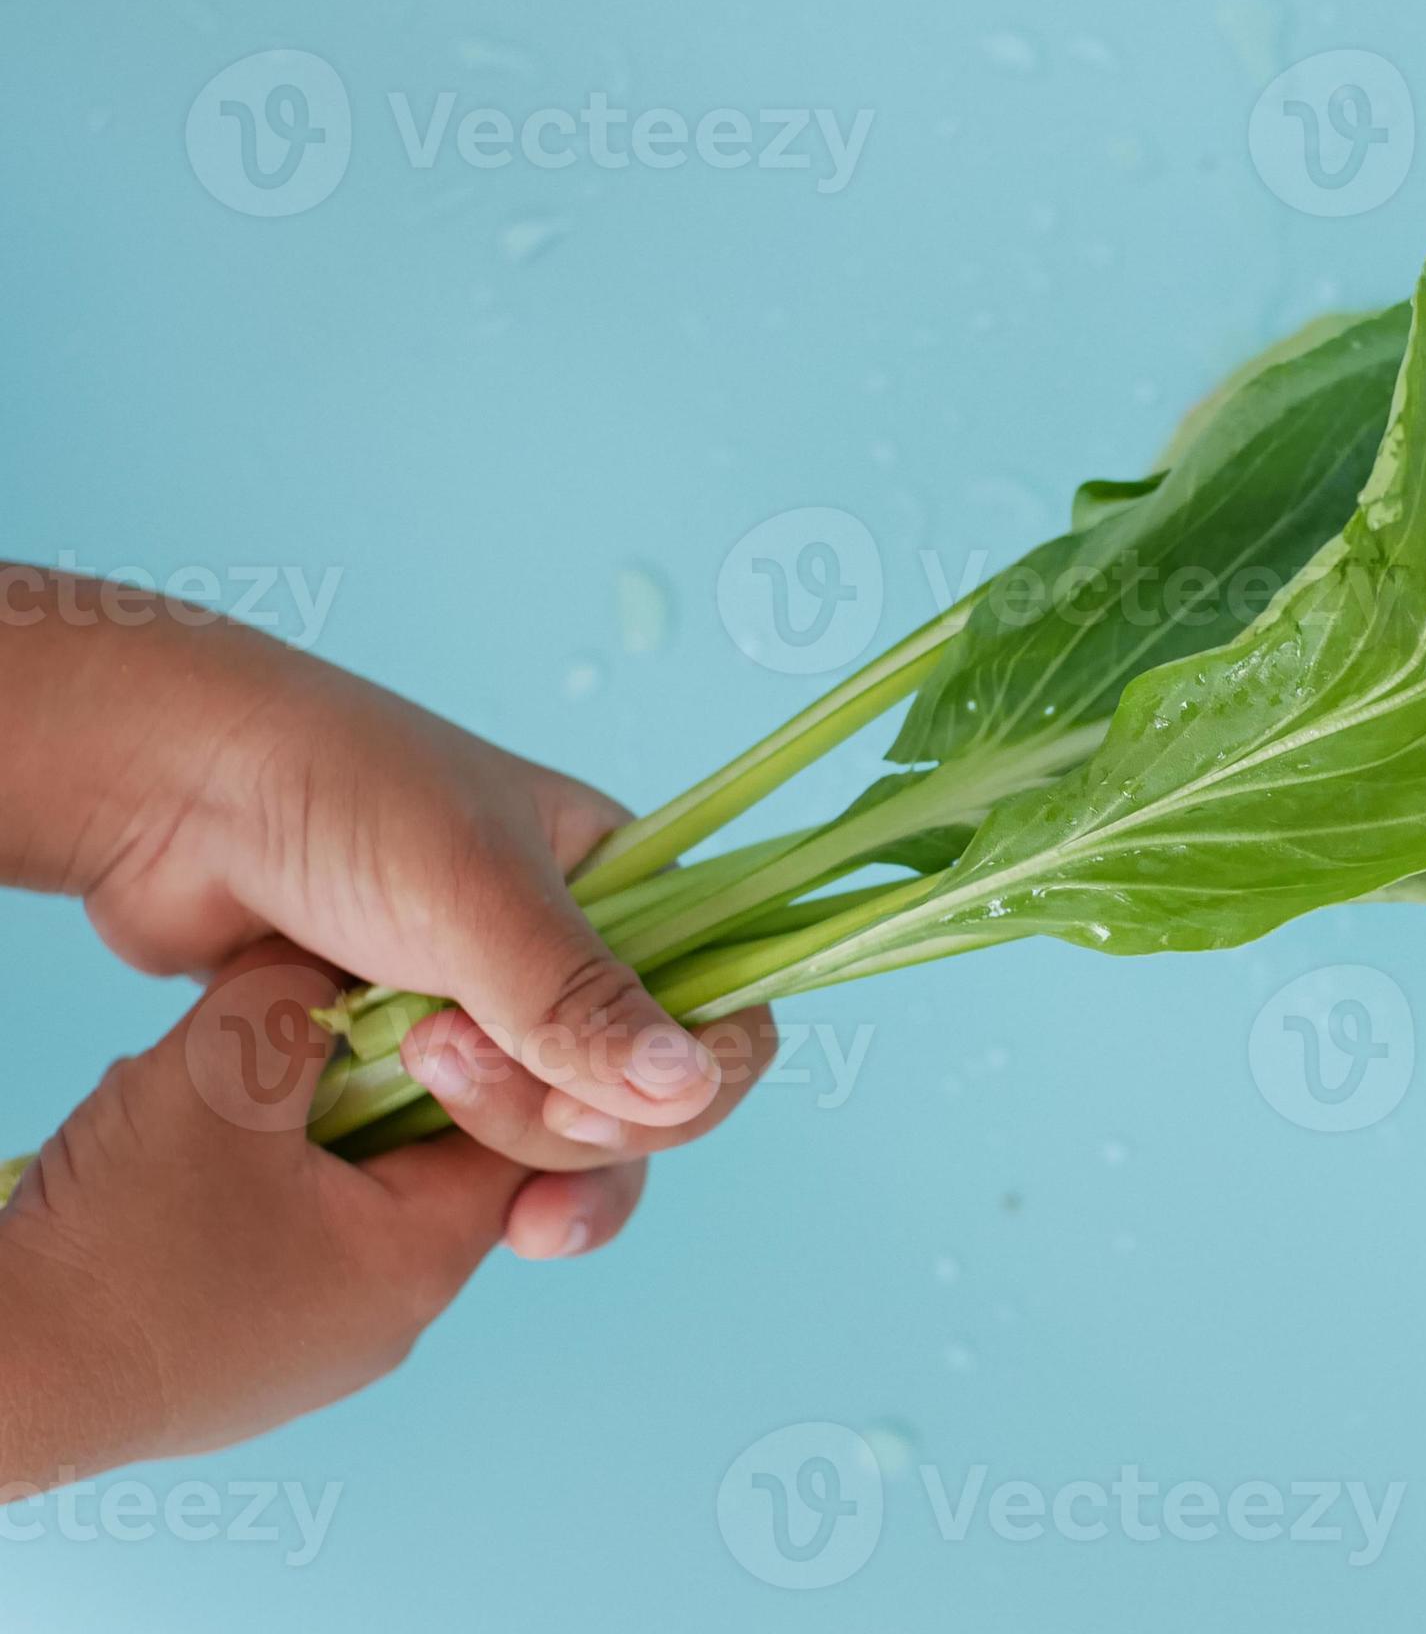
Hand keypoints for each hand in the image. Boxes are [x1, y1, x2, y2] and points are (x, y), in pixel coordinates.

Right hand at [0, 950, 617, 1485]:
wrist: (5, 1383)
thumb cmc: (123, 1237)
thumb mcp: (224, 1070)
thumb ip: (303, 990)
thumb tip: (338, 946)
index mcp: (425, 1255)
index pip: (519, 1134)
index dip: (480, 1051)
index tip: (421, 998)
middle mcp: (395, 1318)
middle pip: (437, 1164)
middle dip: (385, 1086)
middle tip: (319, 1038)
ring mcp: (322, 1351)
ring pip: (357, 1203)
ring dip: (311, 1136)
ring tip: (238, 1097)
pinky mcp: (255, 1361)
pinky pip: (295, 1249)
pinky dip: (264, 1191)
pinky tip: (195, 1162)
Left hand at [1, 572, 769, 1141]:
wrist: (166, 791)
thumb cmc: (337, 800)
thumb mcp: (477, 896)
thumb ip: (581, 1003)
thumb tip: (690, 1088)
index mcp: (626, 886)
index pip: (724, 1013)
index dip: (682, 1084)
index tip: (585, 1102)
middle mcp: (573, 951)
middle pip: (638, 1097)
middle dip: (557, 1117)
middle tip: (447, 1066)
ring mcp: (490, 1009)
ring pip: (551, 1135)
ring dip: (496, 1143)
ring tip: (400, 1068)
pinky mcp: (409, 1057)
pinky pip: (463, 1149)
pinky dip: (442, 1170)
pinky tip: (394, 1163)